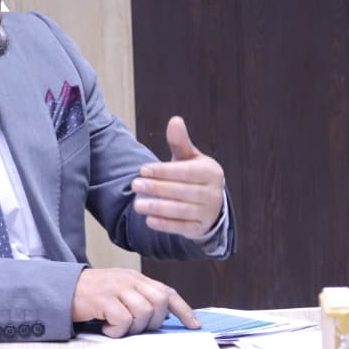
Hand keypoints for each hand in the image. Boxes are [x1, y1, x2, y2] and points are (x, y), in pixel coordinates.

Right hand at [71, 267, 199, 337]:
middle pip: (160, 302)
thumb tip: (164, 317)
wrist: (62, 289)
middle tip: (138, 327)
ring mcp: (117, 288)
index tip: (194, 325)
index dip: (184, 310)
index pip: (168, 292)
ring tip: (118, 327)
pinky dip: (117, 331)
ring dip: (134, 328)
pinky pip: (123, 321)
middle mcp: (130, 280)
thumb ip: (140, 298)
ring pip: (144, 312)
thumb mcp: (120, 291)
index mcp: (137, 278)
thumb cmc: (93, 295)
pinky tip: (106, 328)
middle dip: (154, 321)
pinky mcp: (103, 300)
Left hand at [132, 116, 225, 238]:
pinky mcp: (200, 229)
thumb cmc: (193, 176)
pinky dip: (165, 224)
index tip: (143, 169)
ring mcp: (208, 212)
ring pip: (180, 210)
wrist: (209, 204)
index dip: (163, 171)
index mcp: (211, 172)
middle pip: (182, 191)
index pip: (186, 172)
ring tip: (137, 204)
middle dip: (156, 188)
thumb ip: (180, 142)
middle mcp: (213, 193)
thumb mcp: (189, 158)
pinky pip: (181, 227)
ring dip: (157, 208)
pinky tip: (149, 220)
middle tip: (135, 185)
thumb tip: (174, 120)